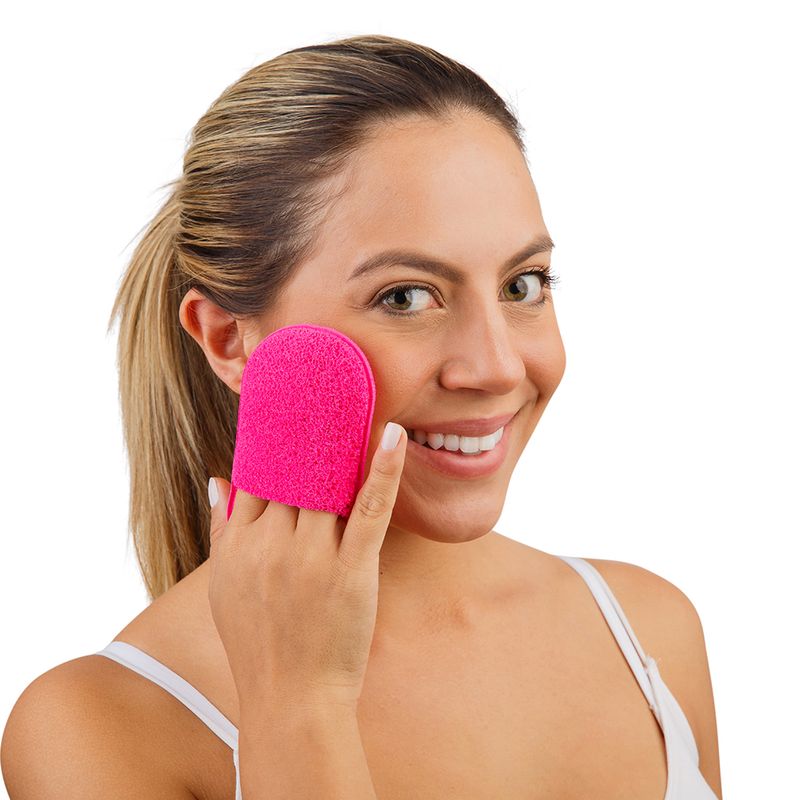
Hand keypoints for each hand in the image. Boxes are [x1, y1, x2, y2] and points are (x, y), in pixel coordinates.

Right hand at [206, 422, 406, 713]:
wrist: (291, 698)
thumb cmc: (257, 643)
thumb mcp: (223, 587)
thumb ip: (220, 528)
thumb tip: (218, 479)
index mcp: (239, 545)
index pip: (257, 474)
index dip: (274, 439)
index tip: (288, 405)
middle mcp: (271, 544)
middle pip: (292, 471)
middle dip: (308, 431)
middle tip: (327, 387)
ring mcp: (312, 557)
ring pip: (328, 483)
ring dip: (343, 441)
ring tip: (357, 399)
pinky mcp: (350, 570)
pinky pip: (369, 510)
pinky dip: (383, 470)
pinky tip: (394, 435)